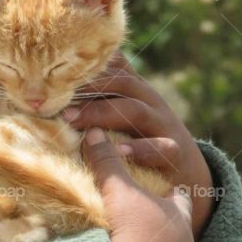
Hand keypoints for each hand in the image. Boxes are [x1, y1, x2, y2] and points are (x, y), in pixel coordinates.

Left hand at [62, 50, 217, 240]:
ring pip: (135, 109)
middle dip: (88, 89)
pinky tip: (118, 152)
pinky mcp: (174, 151)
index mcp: (135, 90)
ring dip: (102, 114)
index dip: (85, 68)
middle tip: (57, 102)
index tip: (53, 73)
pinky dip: (139, 149)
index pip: (112, 67)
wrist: (189, 173)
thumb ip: (98, 101)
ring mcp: (163, 124)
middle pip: (121, 82)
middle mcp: (149, 101)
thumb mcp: (125, 116)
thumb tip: (54, 88)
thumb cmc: (143, 141)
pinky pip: (160, 146)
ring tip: (74, 122)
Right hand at [81, 126, 195, 241]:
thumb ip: (107, 162)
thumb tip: (94, 134)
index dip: (172, 193)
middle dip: (162, 233)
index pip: (179, 202)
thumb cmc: (130, 229)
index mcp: (178, 222)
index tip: (169, 188)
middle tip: (146, 227)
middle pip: (177, 238)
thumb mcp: (117, 191)